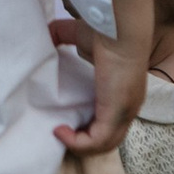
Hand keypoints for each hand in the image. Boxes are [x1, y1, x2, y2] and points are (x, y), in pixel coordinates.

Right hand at [55, 18, 149, 156]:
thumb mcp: (79, 35)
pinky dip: (76, 142)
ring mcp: (124, 113)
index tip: (67, 119)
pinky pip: (95, 141)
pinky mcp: (115, 115)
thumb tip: (45, 36)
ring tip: (58, 133)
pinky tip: (59, 131)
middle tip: (62, 131)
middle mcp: (128, 107)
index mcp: (123, 93)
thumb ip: (61, 36)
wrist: (118, 29)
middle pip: (108, 138)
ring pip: (103, 145)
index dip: (89, 126)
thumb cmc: (106, 30)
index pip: (110, 122)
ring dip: (78, 145)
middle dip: (84, 141)